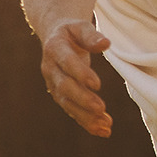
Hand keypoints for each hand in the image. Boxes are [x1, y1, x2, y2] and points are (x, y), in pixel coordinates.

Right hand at [39, 20, 112, 137]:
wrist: (54, 38)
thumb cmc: (71, 31)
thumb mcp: (80, 26)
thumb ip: (91, 35)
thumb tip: (105, 44)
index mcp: (55, 48)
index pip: (67, 63)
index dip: (81, 74)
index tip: (97, 84)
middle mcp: (50, 69)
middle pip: (65, 87)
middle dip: (83, 99)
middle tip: (101, 108)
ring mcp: (53, 85)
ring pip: (67, 103)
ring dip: (86, 116)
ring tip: (105, 126)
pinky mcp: (60, 96)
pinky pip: (72, 110)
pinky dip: (87, 121)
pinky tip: (103, 129)